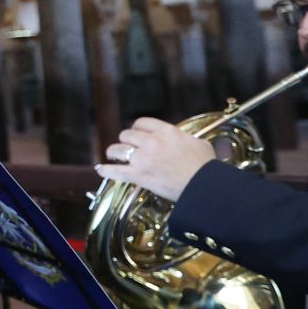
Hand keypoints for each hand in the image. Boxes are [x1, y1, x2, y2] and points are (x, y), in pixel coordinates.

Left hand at [95, 118, 215, 202]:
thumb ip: (186, 138)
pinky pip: (115, 171)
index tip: (136, 134)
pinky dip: (106, 170)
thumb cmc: (206, 167)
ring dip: (114, 153)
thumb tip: (185, 139)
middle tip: (127, 148)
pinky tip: (101, 169)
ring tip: (114, 156)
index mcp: (166, 131)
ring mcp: (143, 158)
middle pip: (126, 135)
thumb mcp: (199, 143)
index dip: (137, 129)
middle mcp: (152, 141)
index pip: (142, 122)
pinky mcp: (138, 175)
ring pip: (117, 149)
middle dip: (126, 141)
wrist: (203, 186)